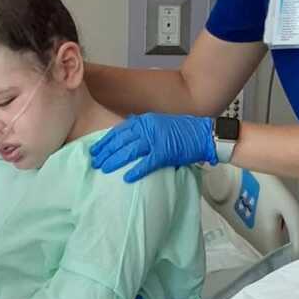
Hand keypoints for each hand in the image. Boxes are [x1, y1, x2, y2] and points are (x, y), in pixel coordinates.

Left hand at [89, 113, 216, 183]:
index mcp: (144, 120)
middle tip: (95, 162)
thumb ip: (143, 128)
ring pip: (129, 151)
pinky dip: (136, 170)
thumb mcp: (159, 124)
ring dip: (115, 160)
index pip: (119, 131)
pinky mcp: (165, 152)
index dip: (105, 141)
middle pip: (120, 141)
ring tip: (104, 169)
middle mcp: (147, 128)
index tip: (95, 150)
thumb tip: (127, 136)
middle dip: (106, 152)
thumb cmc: (183, 131)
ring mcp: (156, 139)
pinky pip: (146, 163)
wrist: (204, 133)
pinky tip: (126, 178)